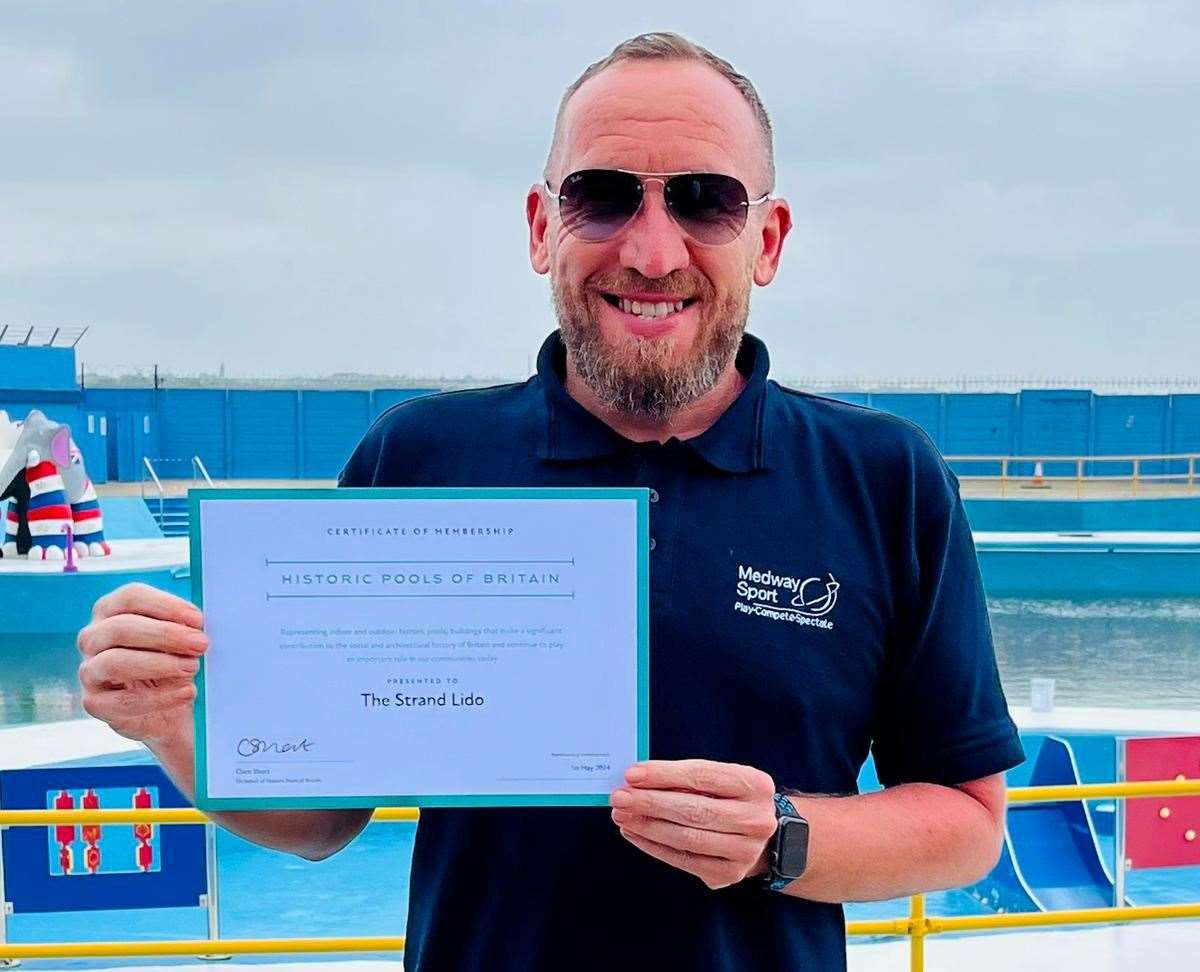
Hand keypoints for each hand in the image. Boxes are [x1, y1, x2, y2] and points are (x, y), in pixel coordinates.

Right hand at [77, 582, 208, 749]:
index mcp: (112, 611)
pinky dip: (160, 697)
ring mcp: (90, 671)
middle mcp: (93, 638)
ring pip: (114, 662)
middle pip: (121, 627)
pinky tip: (186, 692)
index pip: (131, 597)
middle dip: (166, 635)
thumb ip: (185, 627)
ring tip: (192, 667)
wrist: (166, 709)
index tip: (198, 620)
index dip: (166, 605)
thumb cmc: (171, 662)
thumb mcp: (179, 640)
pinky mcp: (95, 703)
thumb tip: (199, 624)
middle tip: (201, 644)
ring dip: (160, 665)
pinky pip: (123, 701)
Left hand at [610, 759, 777, 888]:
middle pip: (693, 810)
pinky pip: (683, 860)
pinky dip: (654, 846)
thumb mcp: (722, 780)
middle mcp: (755, 819)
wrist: (765, 840)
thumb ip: (686, 778)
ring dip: (647, 826)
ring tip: (622, 815)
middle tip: (619, 797)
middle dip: (650, 802)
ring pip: (686, 838)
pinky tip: (634, 833)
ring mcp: (745, 851)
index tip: (632, 774)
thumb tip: (638, 780)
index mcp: (755, 785)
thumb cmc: (732, 801)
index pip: (702, 776)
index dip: (664, 775)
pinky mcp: (728, 873)